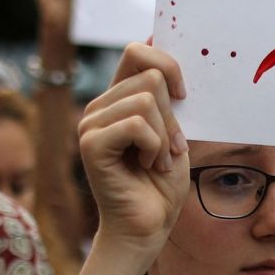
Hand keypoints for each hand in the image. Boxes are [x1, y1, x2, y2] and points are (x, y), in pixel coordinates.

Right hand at [77, 44, 189, 261]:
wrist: (148, 227)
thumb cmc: (160, 184)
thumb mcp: (172, 131)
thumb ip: (168, 97)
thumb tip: (168, 48)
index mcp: (117, 99)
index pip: (137, 51)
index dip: (167, 63)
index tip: (184, 95)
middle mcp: (99, 106)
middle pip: (151, 76)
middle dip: (173, 116)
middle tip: (169, 149)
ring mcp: (90, 124)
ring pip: (147, 100)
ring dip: (165, 137)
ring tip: (156, 162)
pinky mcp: (91, 144)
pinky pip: (137, 124)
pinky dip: (155, 148)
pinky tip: (148, 167)